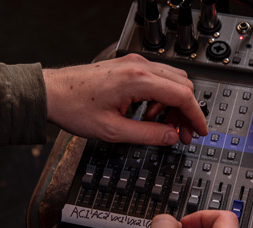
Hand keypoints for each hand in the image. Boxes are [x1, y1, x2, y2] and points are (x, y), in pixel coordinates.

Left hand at [43, 53, 207, 144]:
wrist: (52, 93)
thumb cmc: (75, 107)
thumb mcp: (114, 130)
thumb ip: (148, 134)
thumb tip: (172, 137)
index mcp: (138, 80)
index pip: (182, 95)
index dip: (196, 116)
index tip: (201, 130)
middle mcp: (139, 67)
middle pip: (182, 86)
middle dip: (186, 112)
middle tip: (182, 134)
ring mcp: (134, 64)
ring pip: (172, 82)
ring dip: (174, 106)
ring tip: (162, 127)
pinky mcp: (129, 67)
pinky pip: (157, 80)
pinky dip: (161, 99)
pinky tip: (148, 114)